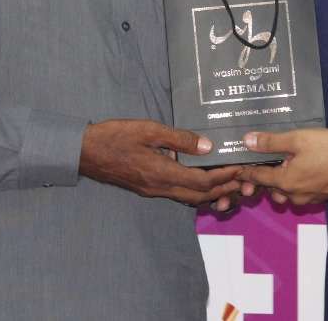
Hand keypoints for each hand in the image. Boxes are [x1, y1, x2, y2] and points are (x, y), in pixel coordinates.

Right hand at [79, 119, 242, 208]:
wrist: (86, 152)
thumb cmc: (115, 137)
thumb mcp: (148, 130)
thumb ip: (179, 139)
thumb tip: (207, 146)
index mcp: (161, 173)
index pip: (201, 182)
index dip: (223, 176)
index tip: (239, 167)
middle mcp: (159, 188)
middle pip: (199, 196)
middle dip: (223, 189)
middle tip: (242, 180)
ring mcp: (152, 191)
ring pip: (188, 197)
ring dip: (210, 192)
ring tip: (228, 182)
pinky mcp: (147, 188)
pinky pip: (177, 193)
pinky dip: (194, 190)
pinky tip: (200, 178)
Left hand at [236, 128, 327, 205]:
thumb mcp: (298, 139)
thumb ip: (271, 142)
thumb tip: (246, 141)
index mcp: (285, 182)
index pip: (256, 176)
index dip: (244, 169)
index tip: (235, 164)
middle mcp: (294, 195)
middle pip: (269, 185)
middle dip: (260, 175)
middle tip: (254, 161)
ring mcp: (308, 198)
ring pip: (285, 189)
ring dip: (278, 179)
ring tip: (278, 162)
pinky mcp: (321, 196)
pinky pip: (299, 190)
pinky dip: (294, 181)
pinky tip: (299, 166)